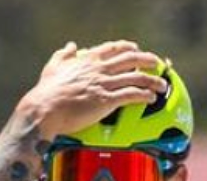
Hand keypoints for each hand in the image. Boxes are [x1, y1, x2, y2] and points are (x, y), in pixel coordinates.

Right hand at [20, 41, 168, 142]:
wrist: (45, 109)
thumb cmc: (46, 91)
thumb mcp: (53, 66)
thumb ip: (63, 55)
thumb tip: (70, 45)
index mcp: (88, 59)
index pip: (113, 48)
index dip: (127, 47)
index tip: (135, 49)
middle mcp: (100, 69)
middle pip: (131, 59)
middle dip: (148, 60)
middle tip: (157, 63)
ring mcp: (105, 84)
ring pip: (136, 78)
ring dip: (152, 80)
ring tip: (162, 84)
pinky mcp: (107, 101)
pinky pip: (132, 95)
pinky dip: (144, 95)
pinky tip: (151, 98)